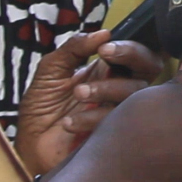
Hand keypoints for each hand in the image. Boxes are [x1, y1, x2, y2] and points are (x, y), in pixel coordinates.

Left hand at [16, 30, 162, 175]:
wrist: (30, 148)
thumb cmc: (41, 111)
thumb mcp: (50, 70)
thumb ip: (74, 47)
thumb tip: (103, 32)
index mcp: (108, 71)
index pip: (135, 52)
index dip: (128, 46)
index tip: (104, 47)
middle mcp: (120, 89)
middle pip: (150, 66)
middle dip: (131, 55)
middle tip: (105, 55)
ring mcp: (121, 113)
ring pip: (136, 93)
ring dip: (106, 88)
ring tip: (78, 93)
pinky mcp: (117, 136)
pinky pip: (120, 122)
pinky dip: (92, 118)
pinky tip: (70, 122)